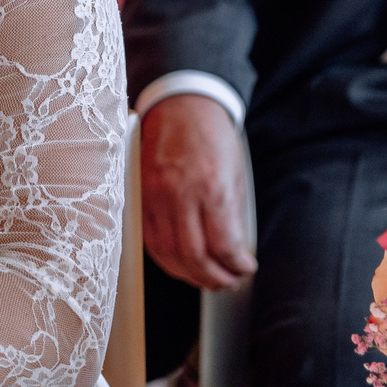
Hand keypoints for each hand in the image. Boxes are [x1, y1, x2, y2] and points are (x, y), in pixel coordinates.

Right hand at [140, 93, 254, 291]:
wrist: (179, 104)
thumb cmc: (210, 134)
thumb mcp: (234, 172)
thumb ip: (232, 213)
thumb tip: (233, 250)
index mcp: (211, 186)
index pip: (223, 244)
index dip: (237, 265)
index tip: (246, 268)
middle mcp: (179, 193)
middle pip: (193, 256)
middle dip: (214, 278)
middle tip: (228, 281)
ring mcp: (154, 196)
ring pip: (168, 253)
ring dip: (189, 274)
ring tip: (207, 278)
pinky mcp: (139, 196)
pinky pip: (150, 239)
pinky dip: (166, 259)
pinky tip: (181, 263)